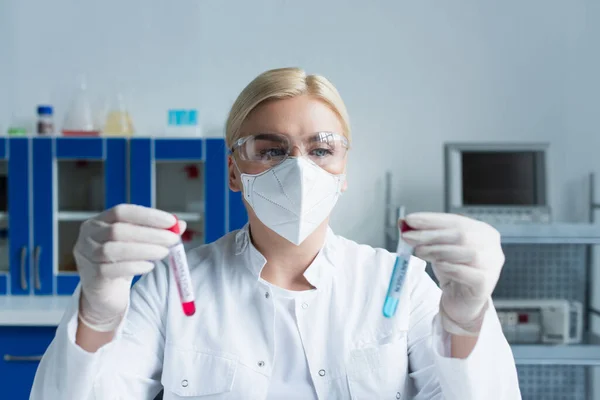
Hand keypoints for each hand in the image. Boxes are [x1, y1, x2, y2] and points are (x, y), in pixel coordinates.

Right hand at [74, 204, 184, 331]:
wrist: (105, 292)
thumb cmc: (122, 261)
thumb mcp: (138, 243)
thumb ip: (157, 231)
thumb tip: (180, 224)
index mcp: (99, 221)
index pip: (122, 211)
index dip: (147, 215)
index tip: (171, 221)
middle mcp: (88, 236)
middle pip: (118, 230)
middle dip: (150, 234)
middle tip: (172, 239)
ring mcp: (86, 256)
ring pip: (114, 250)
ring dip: (144, 250)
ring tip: (164, 252)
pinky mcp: (91, 276)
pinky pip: (112, 269)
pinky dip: (134, 266)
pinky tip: (149, 266)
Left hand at [401, 213, 503, 335]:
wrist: (460, 301)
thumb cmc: (451, 270)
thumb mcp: (437, 248)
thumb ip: (424, 235)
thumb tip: (403, 223)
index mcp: (481, 231)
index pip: (455, 220)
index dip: (431, 220)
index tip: (409, 220)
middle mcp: (491, 246)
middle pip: (460, 235)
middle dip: (430, 234)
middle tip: (407, 237)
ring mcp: (491, 265)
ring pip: (466, 252)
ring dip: (437, 250)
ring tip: (419, 252)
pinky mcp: (486, 284)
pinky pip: (468, 273)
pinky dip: (451, 267)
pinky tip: (439, 266)